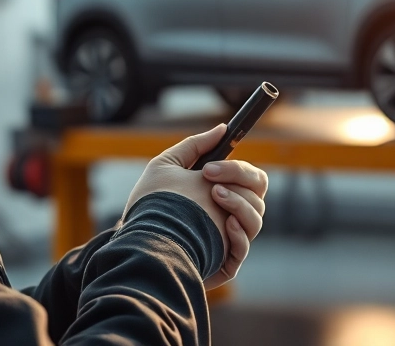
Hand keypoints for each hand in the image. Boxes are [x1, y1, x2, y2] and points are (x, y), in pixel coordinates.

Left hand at [123, 125, 268, 289]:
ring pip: (255, 220)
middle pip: (258, 196)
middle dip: (241, 181)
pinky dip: (239, 235)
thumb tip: (223, 129)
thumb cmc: (151, 204)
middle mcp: (230, 217)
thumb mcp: (167, 166)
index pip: (251, 180)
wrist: (136, 239)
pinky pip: (243, 250)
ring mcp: (229, 241)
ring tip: (214, 197)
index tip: (210, 168)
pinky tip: (226, 225)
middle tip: (211, 183)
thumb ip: (195, 146)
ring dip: (239, 204)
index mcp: (223, 194)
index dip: (238, 169)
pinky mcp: (224, 265)